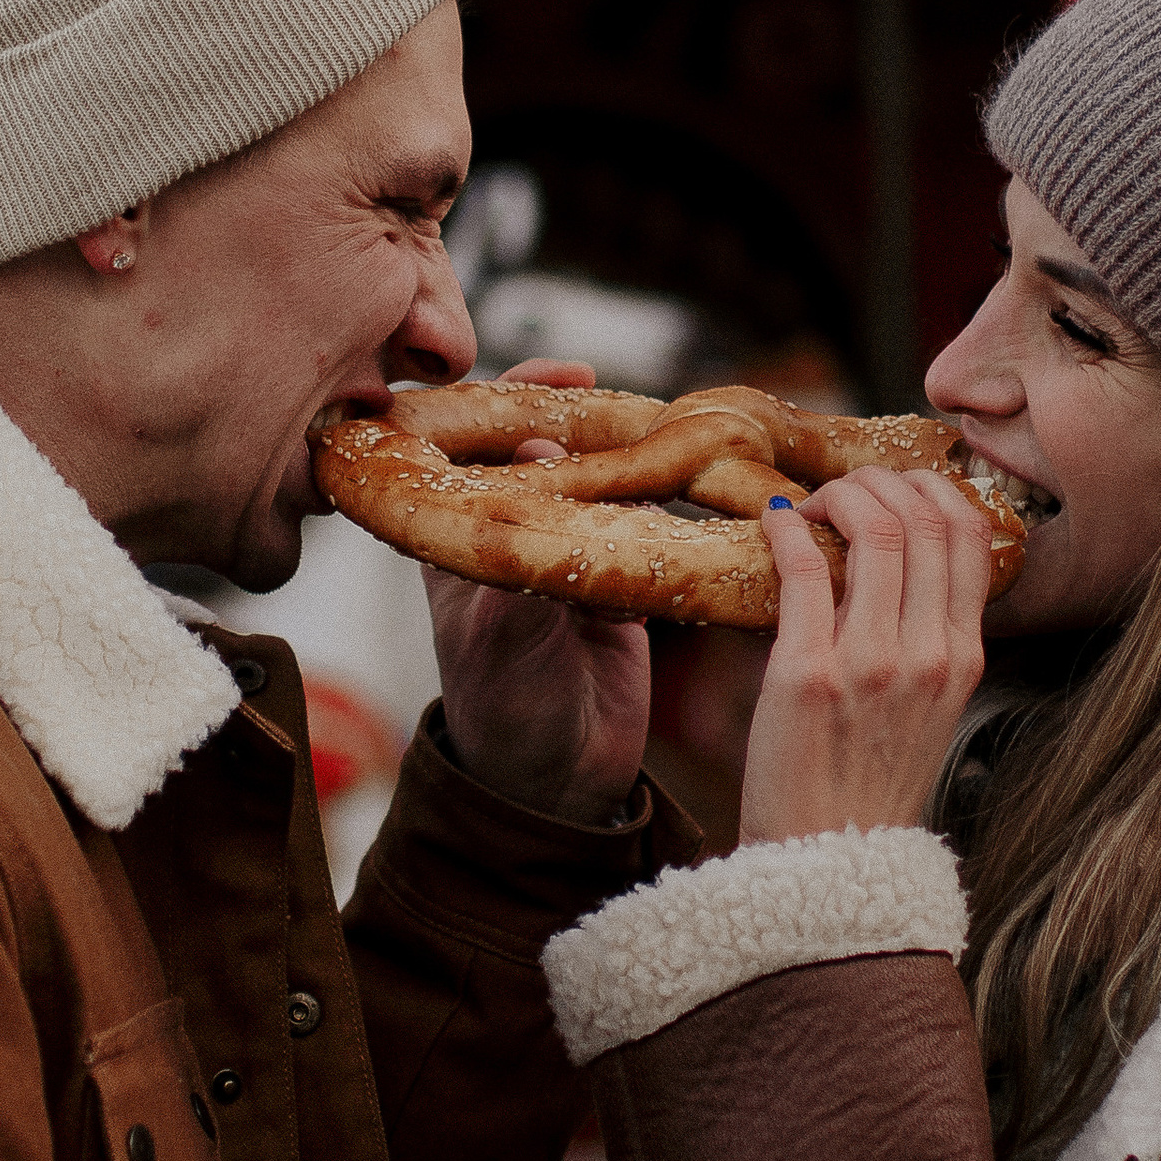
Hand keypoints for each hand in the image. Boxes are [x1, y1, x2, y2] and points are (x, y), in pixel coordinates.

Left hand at [426, 364, 650, 826]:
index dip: (506, 395)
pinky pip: (645, 525)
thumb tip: (541, 447)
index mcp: (461, 539)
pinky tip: (699, 483)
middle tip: (618, 389)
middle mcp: (512, 535)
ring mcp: (569, 554)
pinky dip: (670, 503)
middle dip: (581, 412)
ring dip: (632, 453)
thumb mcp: (501, 636)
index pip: (473, 443)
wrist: (557, 786)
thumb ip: (521, 549)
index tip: (560, 373)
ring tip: (670, 430)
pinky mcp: (619, 580)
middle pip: (544, 446)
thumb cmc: (504, 712)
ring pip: (600, 480)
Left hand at [736, 469, 990, 846]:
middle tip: (847, 489)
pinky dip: (788, 529)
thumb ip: (928, 640)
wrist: (829, 865)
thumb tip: (899, 566)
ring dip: (839, 496)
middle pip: (927, 518)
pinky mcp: (809, 674)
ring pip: (876, 530)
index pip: (971, 537)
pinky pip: (806, 569)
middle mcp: (929, 655)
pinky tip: (776, 524)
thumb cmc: (866, 785)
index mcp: (963, 659)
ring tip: (813, 506)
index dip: (933, 490)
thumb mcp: (929, 709)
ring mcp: (873, 664)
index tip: (897, 488)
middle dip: (883, 481)